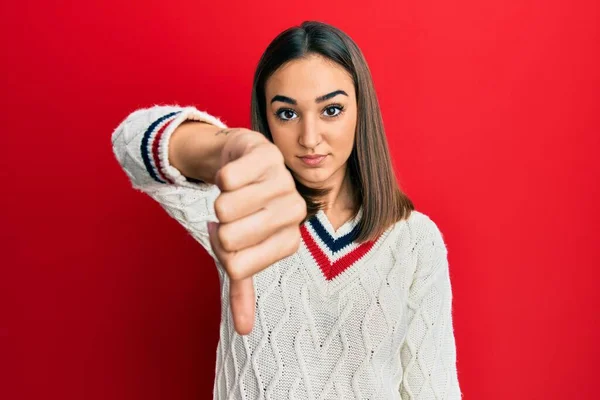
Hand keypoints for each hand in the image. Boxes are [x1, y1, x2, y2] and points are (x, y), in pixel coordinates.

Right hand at [207, 128, 306, 334]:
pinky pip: (227, 177)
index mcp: (289, 241)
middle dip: (217, 225)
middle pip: (229, 237)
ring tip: (233, 193)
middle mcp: (294, 211)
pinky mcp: (267, 154)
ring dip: (218, 199)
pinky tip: (235, 172)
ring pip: (225, 205)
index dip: (222, 252)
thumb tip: (243, 330)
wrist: (240, 163)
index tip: (231, 238)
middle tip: (231, 213)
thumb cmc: (244, 212)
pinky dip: (219, 176)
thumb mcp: (242, 249)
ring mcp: (284, 180)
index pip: (236, 265)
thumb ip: (243, 287)